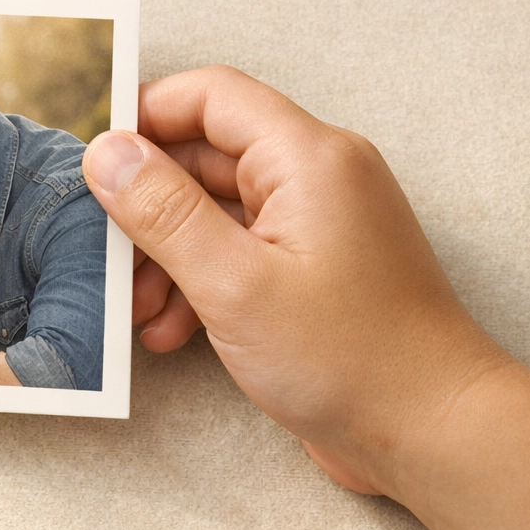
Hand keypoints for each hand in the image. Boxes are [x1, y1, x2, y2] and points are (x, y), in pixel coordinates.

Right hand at [81, 65, 503, 495]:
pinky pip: (239, 252)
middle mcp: (317, 177)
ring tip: (139, 310)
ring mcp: (318, 225)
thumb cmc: (350, 359)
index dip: (146, 117)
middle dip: (148, 205)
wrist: (433, 433)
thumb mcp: (234, 282)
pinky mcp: (313, 270)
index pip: (211, 96)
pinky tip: (173, 330)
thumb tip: (107, 152)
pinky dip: (199, 282)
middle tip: (106, 254)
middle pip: (206, 156)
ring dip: (167, 254)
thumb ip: (163, 210)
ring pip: (216, 211)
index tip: (96, 163)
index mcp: (307, 158)